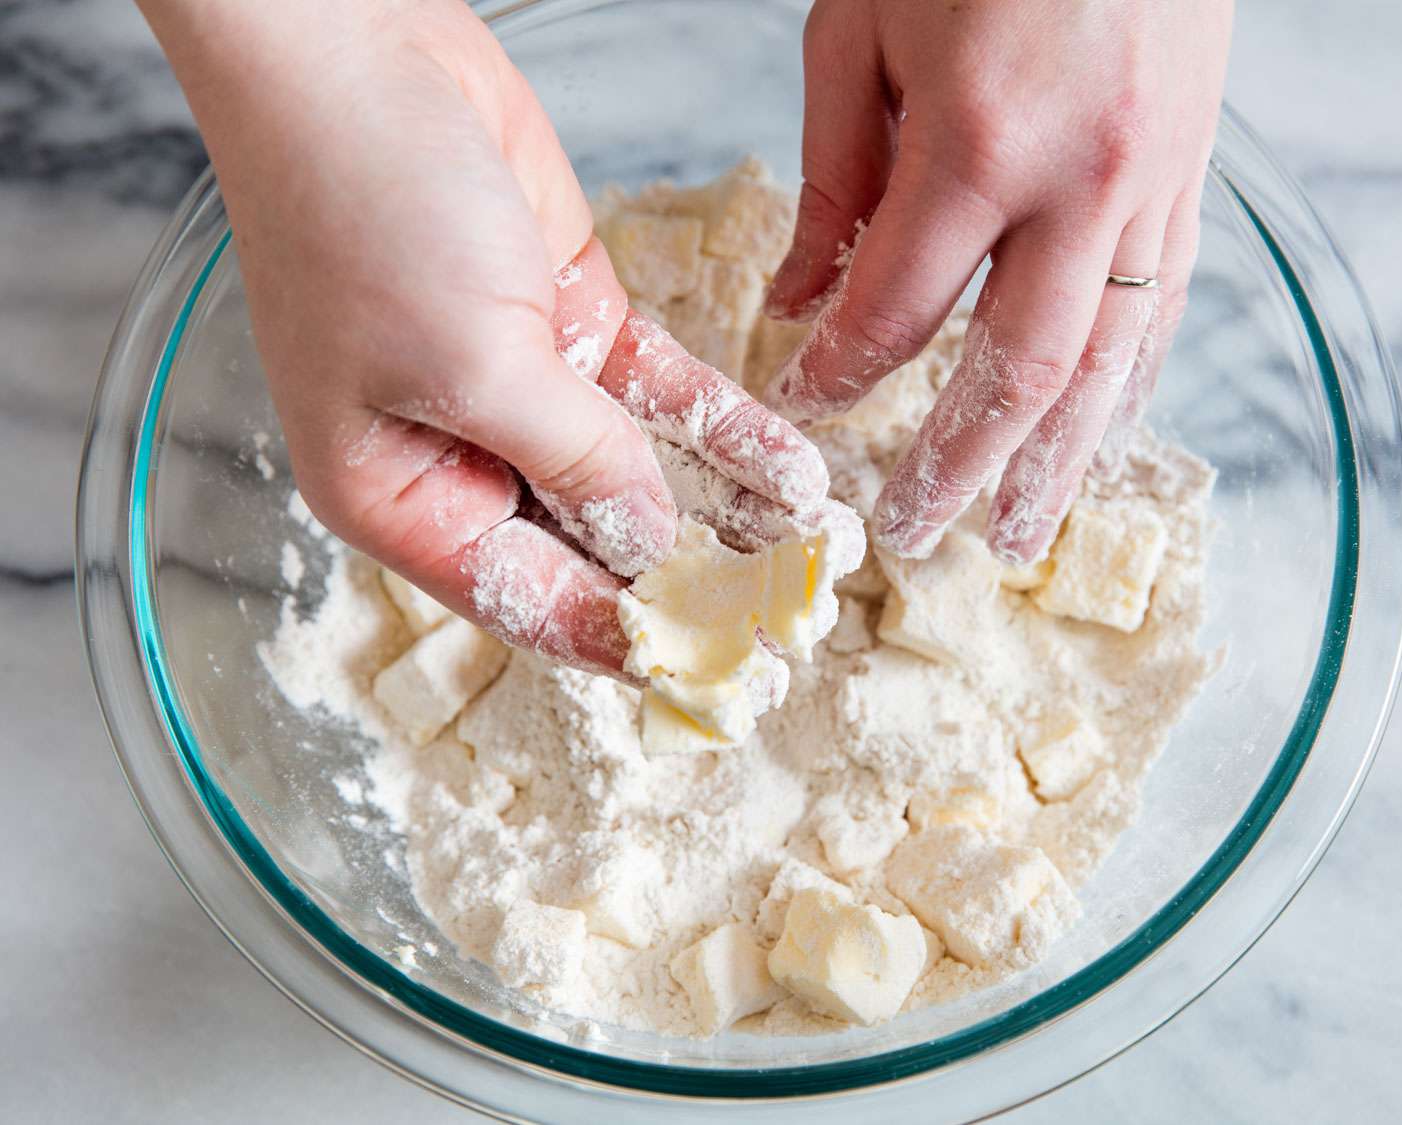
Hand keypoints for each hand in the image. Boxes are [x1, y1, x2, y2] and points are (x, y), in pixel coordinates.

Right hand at [141, 0, 827, 675]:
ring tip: (807, 551)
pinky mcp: (574, 321)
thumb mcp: (474, 366)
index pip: (526, 602)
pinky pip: (661, 395)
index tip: (712, 675)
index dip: (620, 642)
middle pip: (590, 547)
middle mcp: (462, 455)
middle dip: (685, 582)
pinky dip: (724, 428)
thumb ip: (575, 464)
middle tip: (780, 620)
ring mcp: (523, 387)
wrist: (356, 50)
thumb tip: (652, 544)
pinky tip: (790, 468)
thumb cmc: (364, 211)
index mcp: (400, 499)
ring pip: (639, 473)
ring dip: (721, 510)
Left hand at [763, 0, 1230, 562]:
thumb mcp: (860, 31)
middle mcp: (1079, 184)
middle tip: (913, 530)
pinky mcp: (1190, 175)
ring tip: (1017, 532)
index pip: (895, 313)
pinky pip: (1161, 307)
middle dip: (955, 463)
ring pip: (1104, 363)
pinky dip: (1124, 384)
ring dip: (1057, 460)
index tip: (807, 406)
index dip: (840, 373)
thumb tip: (807, 298)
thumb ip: (835, 179)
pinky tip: (1098, 435)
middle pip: (1013, 372)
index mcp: (979, 143)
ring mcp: (1150, 186)